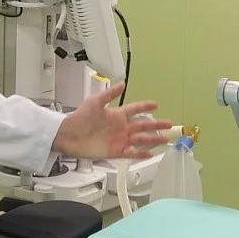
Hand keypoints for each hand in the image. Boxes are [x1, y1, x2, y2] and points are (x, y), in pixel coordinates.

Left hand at [53, 83, 171, 160]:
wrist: (69, 136)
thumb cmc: (80, 118)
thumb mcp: (95, 102)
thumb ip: (110, 94)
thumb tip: (122, 84)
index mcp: (117, 114)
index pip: (135, 109)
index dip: (145, 106)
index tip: (156, 104)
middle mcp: (120, 127)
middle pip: (143, 125)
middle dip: (156, 124)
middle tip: (169, 124)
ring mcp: (119, 139)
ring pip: (140, 139)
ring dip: (153, 139)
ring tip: (165, 139)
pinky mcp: (115, 151)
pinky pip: (131, 153)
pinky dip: (141, 153)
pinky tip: (150, 153)